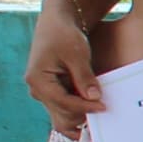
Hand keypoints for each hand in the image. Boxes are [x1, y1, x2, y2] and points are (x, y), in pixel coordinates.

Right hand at [26, 6, 104, 137]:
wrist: (56, 25)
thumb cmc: (64, 35)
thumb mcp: (76, 54)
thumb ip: (84, 76)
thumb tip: (94, 97)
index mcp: (38, 80)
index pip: (62, 102)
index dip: (84, 107)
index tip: (103, 107)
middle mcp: (37, 90)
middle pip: (60, 114)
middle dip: (82, 115)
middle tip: (105, 112)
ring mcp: (45, 93)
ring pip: (62, 115)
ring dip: (81, 116)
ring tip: (102, 114)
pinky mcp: (53, 92)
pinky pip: (66, 108)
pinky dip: (79, 110)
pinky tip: (95, 108)